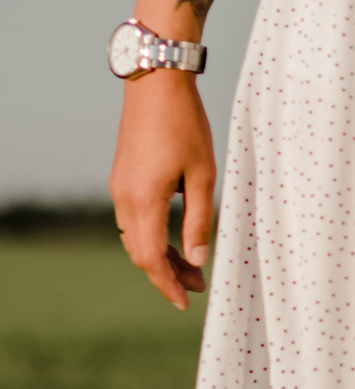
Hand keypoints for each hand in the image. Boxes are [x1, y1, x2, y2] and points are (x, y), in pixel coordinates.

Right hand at [110, 70, 217, 308]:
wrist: (155, 84)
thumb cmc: (185, 126)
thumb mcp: (202, 177)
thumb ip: (198, 220)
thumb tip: (198, 259)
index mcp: (143, 200)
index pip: (151, 259)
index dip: (167, 284)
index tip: (185, 303)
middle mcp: (123, 197)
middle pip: (140, 252)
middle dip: (167, 274)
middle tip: (198, 286)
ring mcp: (119, 186)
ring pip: (134, 237)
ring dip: (160, 256)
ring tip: (192, 267)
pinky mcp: (122, 177)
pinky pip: (132, 219)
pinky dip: (152, 236)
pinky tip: (175, 239)